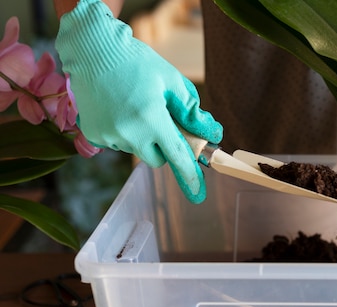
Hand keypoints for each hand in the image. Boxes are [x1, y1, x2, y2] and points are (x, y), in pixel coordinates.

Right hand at [55, 0, 221, 202]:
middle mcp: (128, 132)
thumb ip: (192, 112)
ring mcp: (108, 135)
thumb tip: (211, 133)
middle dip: (166, 147)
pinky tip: (120, 110)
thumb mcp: (173, 82)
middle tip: (164, 123)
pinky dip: (124, 133)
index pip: (177, 156)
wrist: (93, 49)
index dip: (190, 176)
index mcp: (151, 119)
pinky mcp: (94, 134)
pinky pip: (119, 144)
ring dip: (144, 138)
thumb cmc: (138, 62)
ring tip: (136, 108)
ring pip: (137, 151)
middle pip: (158, 159)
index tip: (198, 195)